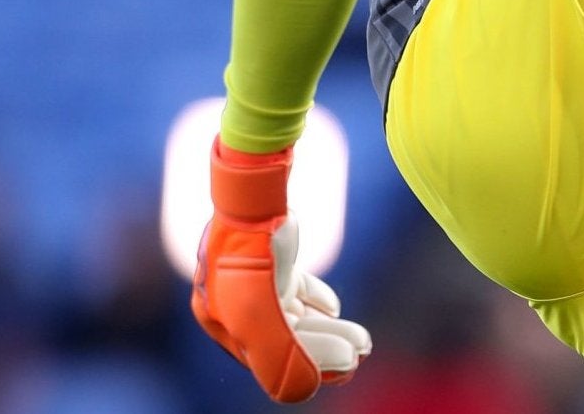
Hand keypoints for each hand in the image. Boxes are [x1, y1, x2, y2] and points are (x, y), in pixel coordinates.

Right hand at [191, 140, 370, 402]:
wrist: (251, 192)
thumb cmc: (250, 253)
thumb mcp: (257, 314)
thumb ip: (277, 357)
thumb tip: (302, 391)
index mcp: (220, 321)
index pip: (270, 357)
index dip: (313, 365)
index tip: (350, 364)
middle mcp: (231, 302)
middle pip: (285, 338)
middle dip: (327, 349)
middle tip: (363, 352)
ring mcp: (251, 278)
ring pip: (295, 316)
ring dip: (329, 329)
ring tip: (363, 338)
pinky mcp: (271, 257)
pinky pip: (295, 289)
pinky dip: (316, 301)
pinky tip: (334, 308)